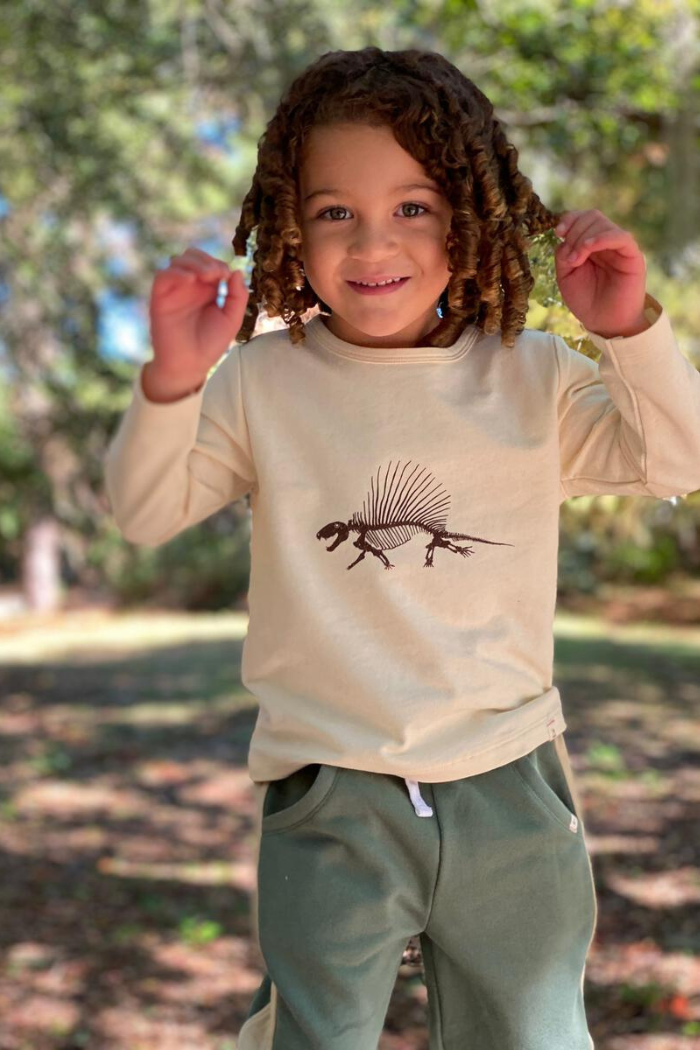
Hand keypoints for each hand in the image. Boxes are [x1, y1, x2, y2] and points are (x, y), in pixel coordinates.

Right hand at [149, 247, 248, 382]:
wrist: (190, 365)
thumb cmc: (210, 345)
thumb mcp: (231, 320)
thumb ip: (238, 297)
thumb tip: (237, 271)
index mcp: (206, 290)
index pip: (209, 263)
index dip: (218, 263)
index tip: (226, 275)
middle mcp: (189, 287)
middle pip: (192, 256)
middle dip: (206, 260)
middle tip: (217, 274)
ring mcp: (174, 291)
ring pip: (177, 261)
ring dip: (194, 262)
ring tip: (208, 276)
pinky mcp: (160, 299)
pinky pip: (162, 277)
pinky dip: (176, 273)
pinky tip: (190, 280)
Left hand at [553, 209, 647, 337]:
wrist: (605, 322)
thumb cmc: (586, 300)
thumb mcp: (566, 276)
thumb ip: (564, 254)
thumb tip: (564, 237)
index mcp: (590, 244)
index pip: (582, 217)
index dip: (569, 219)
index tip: (557, 232)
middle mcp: (606, 241)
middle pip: (591, 216)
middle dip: (574, 232)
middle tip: (569, 257)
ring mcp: (619, 247)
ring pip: (603, 223)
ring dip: (583, 238)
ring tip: (576, 261)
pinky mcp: (632, 255)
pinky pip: (620, 237)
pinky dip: (601, 238)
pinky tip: (588, 248)